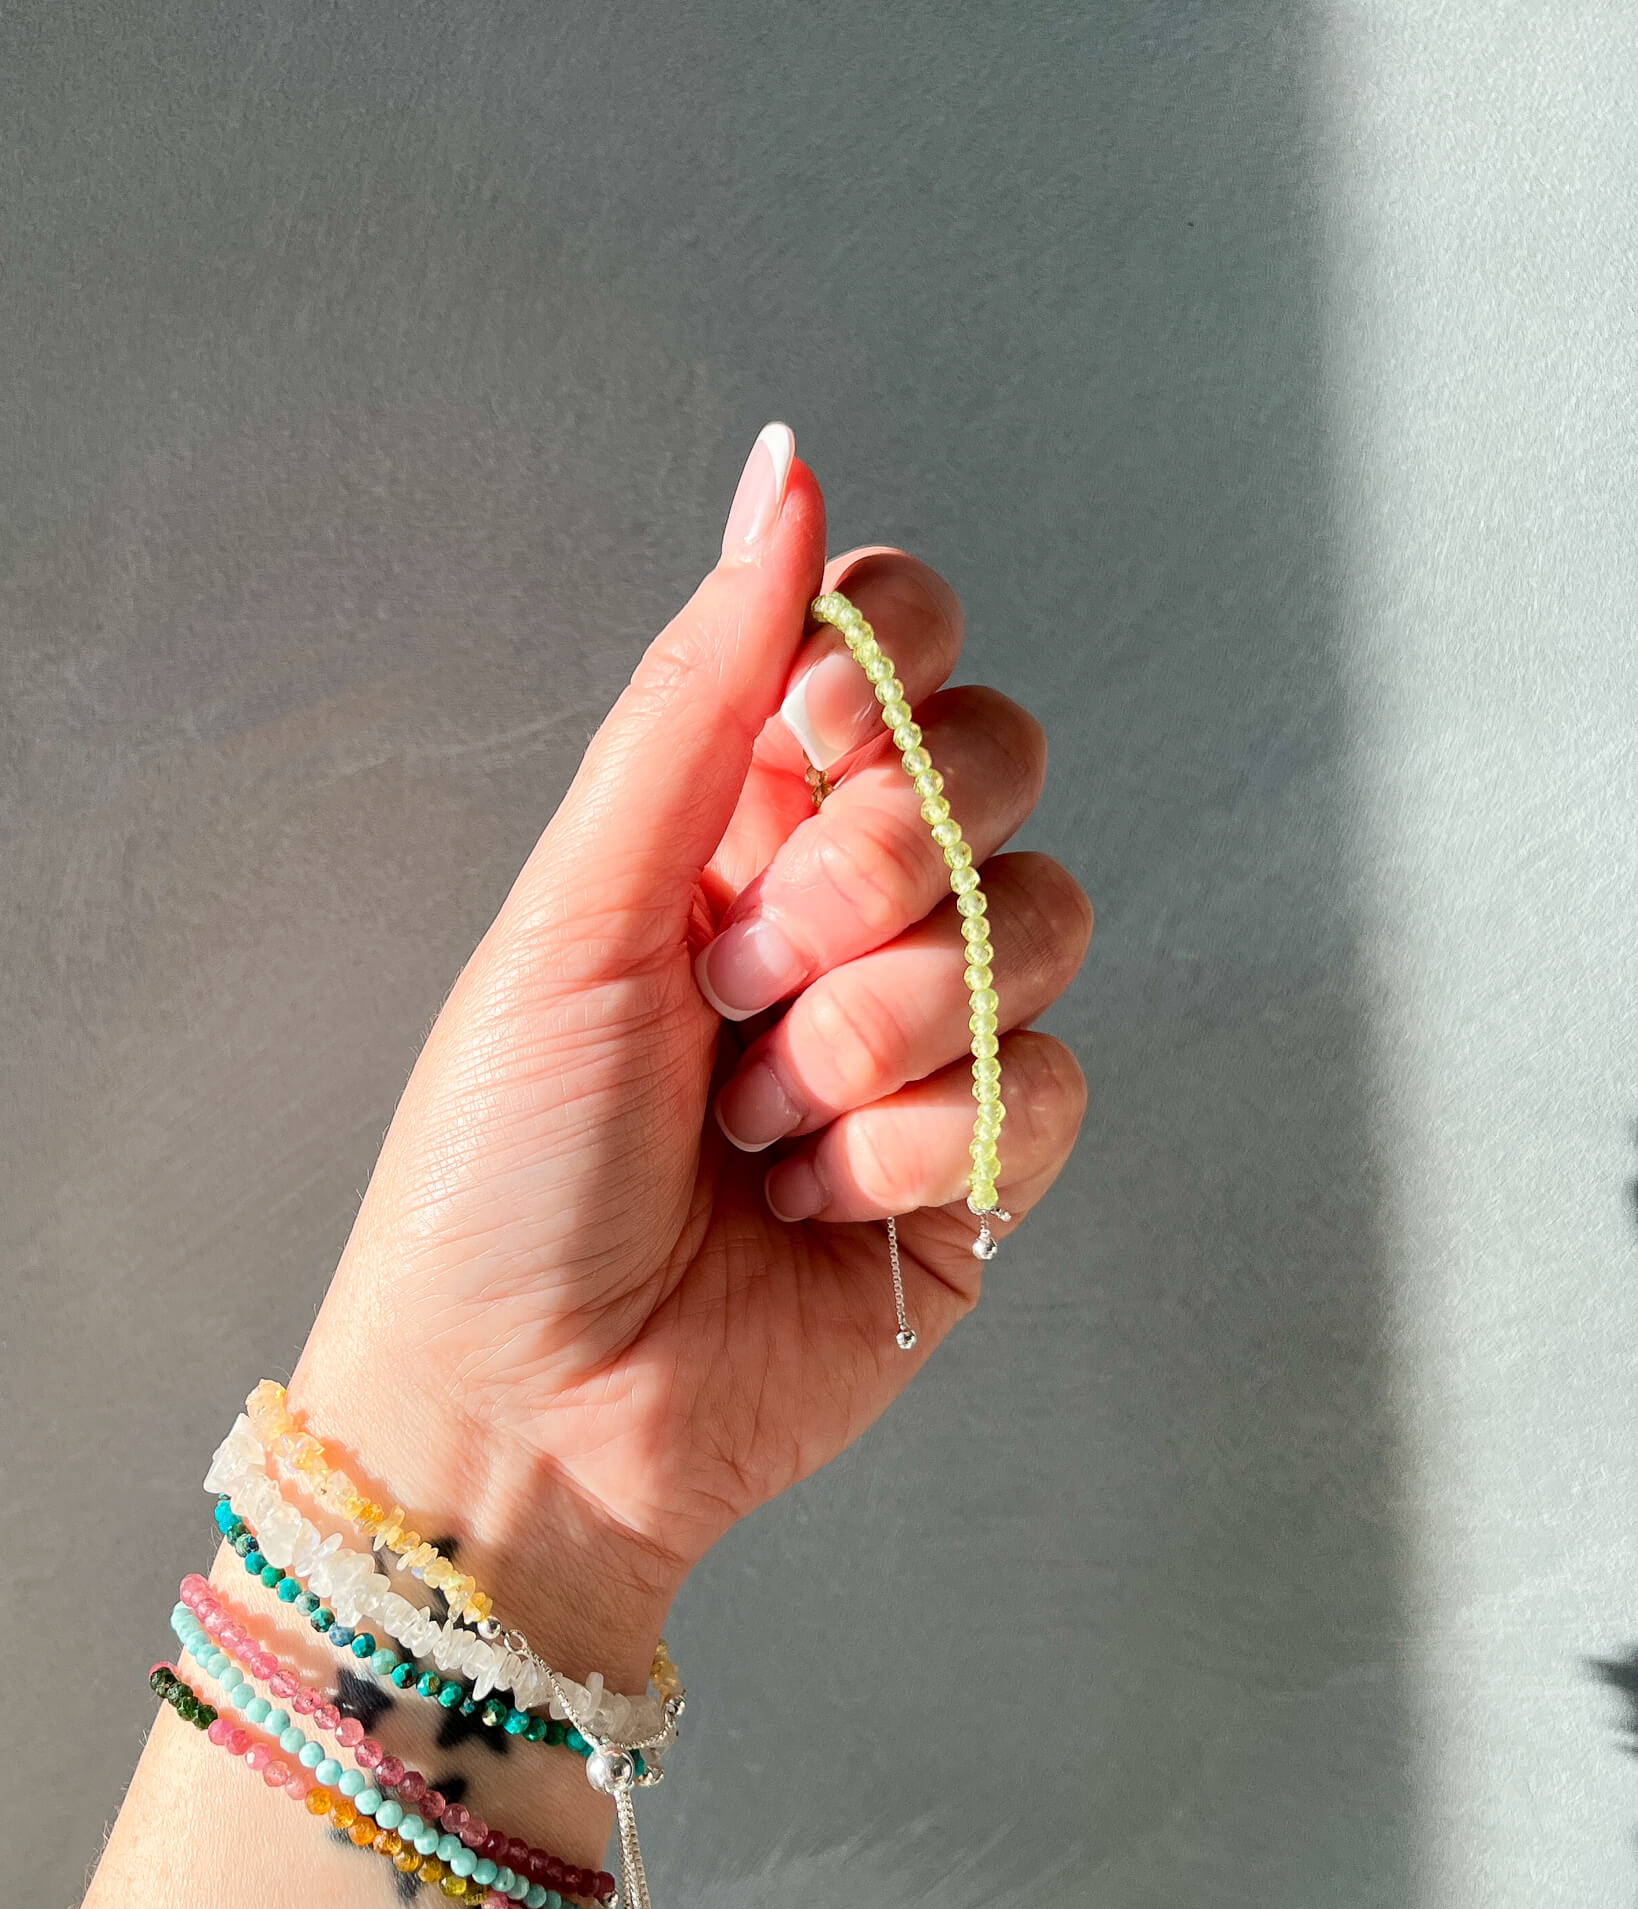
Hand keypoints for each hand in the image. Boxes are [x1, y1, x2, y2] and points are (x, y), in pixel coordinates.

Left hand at [293, 426, 1089, 1667]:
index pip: (894, 649)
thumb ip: (700, 689)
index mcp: (735, 821)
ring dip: (879, 1026)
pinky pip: (1042, 1083)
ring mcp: (920, 1036)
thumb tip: (784, 468)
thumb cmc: (504, 1167)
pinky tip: (815, 1202)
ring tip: (759, 1117)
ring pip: (1037, 924)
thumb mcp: (580, 906)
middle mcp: (841, 911)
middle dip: (874, 870)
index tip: (806, 741)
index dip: (887, 667)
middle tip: (745, 974)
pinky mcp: (978, 1165)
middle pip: (993, 768)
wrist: (529, 1412)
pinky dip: (918, 1146)